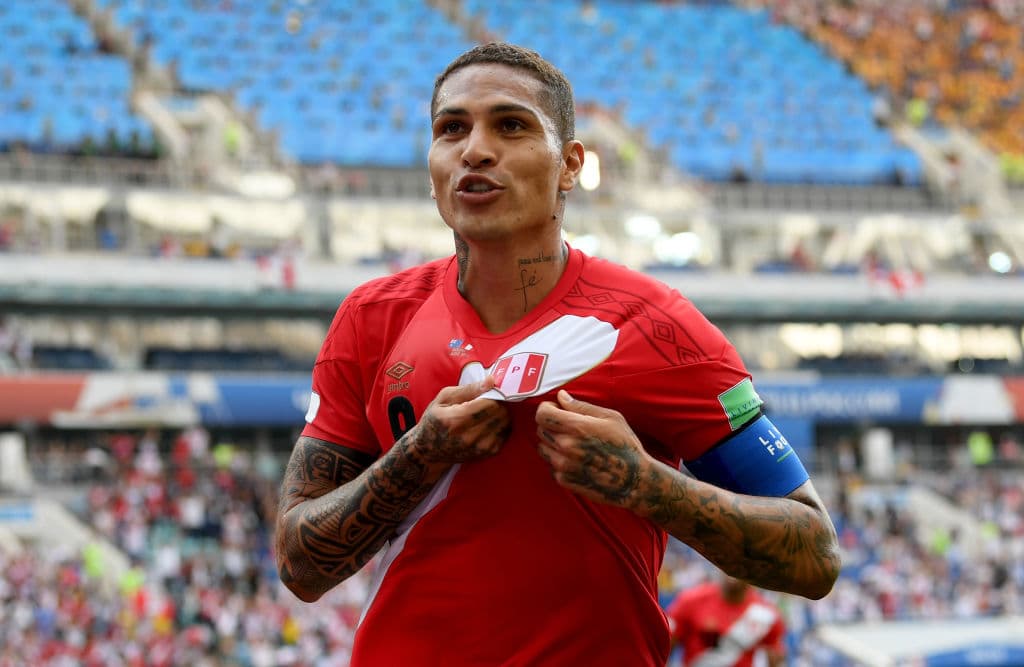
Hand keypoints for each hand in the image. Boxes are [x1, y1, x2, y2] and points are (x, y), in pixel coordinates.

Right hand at [407, 377, 510, 463]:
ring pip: (505, 422)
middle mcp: (470, 436)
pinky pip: (505, 433)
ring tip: (487, 412)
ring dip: (500, 414)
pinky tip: (488, 423)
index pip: (490, 403)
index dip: (493, 394)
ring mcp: (480, 447)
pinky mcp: (487, 453)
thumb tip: (491, 381)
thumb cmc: (435, 420)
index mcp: (456, 420)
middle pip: (500, 413)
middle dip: (498, 403)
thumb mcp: (444, 398)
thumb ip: (469, 389)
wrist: (429, 450)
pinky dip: (500, 425)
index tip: (488, 391)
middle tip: (488, 400)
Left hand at [535, 390, 650, 508]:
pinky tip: (577, 460)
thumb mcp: (610, 418)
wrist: (633, 481)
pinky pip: (550, 464)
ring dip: (553, 443)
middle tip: (570, 427)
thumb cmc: (625, 446)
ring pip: (543, 448)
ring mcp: (562, 465)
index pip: (542, 414)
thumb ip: (581, 407)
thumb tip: (561, 396)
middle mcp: (565, 447)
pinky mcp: (563, 480)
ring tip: (574, 444)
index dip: (547, 408)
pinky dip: (559, 460)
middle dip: (551, 425)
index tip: (557, 409)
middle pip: (540, 429)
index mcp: (576, 428)